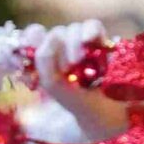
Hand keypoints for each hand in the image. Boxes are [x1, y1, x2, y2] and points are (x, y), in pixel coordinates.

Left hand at [35, 21, 133, 139]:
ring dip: (73, 43)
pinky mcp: (102, 43)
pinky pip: (93, 26)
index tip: (32, 48)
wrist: (112, 116)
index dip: (31, 38)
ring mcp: (83, 47)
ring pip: (72, 29)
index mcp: (46, 63)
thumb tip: (52, 37)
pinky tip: (90, 41)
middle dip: (58, 47)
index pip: (32, 38)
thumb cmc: (82, 106)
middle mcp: (63, 52)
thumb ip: (44, 61)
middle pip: (54, 33)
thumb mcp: (54, 86)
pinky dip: (90, 31)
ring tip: (80, 61)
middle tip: (67, 66)